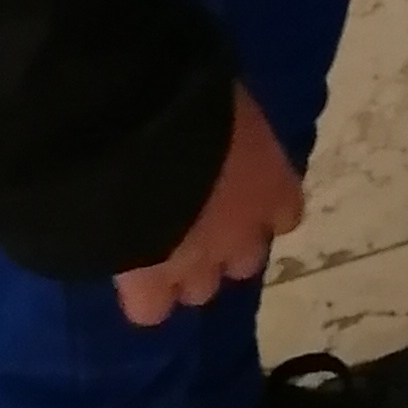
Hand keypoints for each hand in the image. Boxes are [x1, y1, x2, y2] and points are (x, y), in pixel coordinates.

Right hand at [113, 85, 303, 325]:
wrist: (141, 137)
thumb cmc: (194, 99)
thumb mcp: (226, 101)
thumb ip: (231, 126)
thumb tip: (220, 118)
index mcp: (272, 183)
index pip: (285, 212)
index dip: (259, 206)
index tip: (238, 191)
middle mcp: (244, 232)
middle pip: (244, 259)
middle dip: (221, 244)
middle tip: (190, 215)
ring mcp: (198, 264)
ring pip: (199, 288)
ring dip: (182, 269)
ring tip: (151, 241)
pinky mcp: (150, 284)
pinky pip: (149, 308)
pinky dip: (139, 293)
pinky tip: (122, 267)